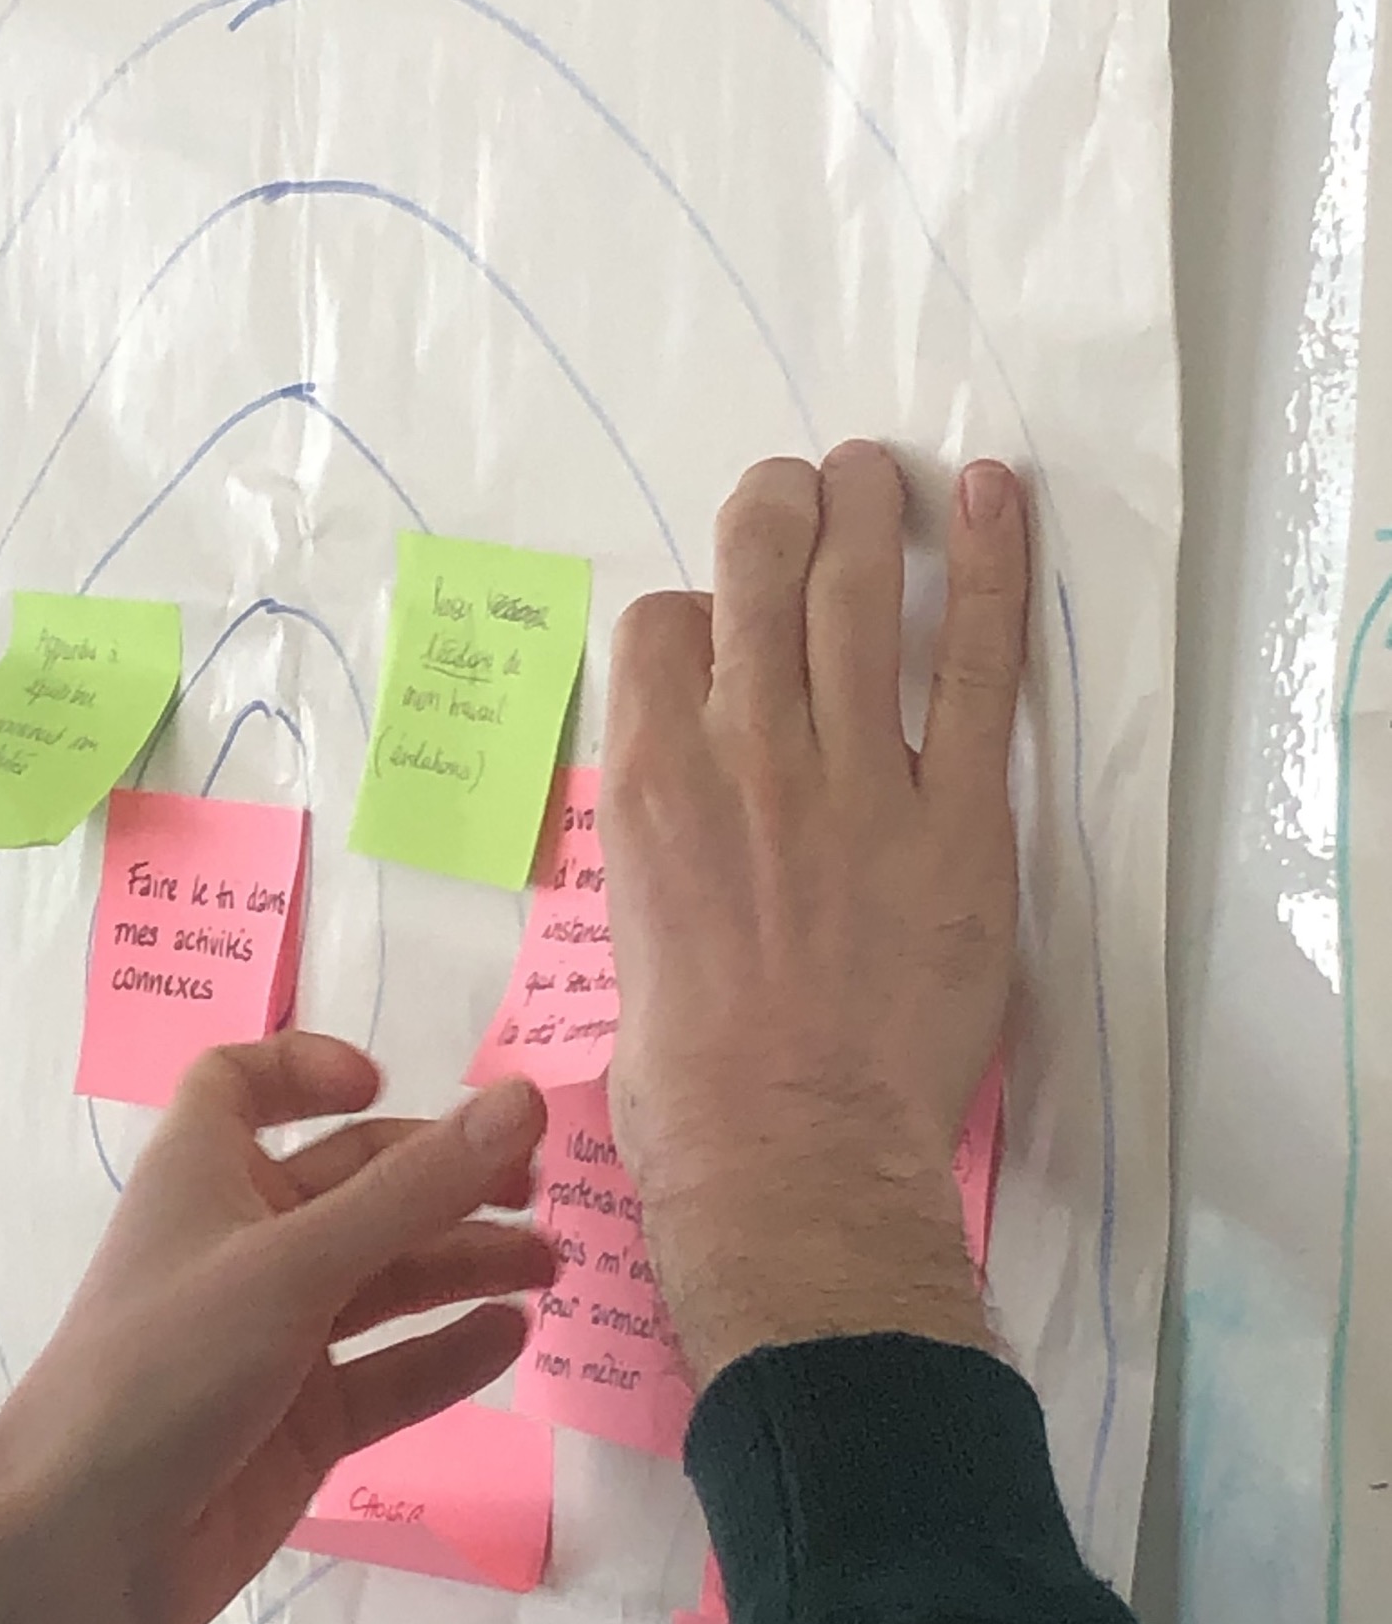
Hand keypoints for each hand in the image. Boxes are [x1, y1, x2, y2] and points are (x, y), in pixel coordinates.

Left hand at [0, 1035, 553, 1623]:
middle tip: (536, 1189)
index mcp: (205, 1177)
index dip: (305, 1070)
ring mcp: (276, 1338)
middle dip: (440, 1179)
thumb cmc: (167, 1368)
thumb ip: (414, 1190)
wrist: (83, 1548)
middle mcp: (244, 1245)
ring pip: (385, 1280)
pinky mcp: (306, 1422)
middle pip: (353, 1184)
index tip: (385, 1084)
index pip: (242, 1086)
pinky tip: (510, 1337)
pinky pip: (392, 1372)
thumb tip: (522, 1102)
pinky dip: (448, 1351)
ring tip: (548, 1267)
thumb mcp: (294, 1264)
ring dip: (463, 1264)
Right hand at [602, 443, 1029, 1384]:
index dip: (690, 613)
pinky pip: (979, 665)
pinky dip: (989, 570)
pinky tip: (991, 498)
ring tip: (878, 470)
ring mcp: (857, 775)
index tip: (718, 638)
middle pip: (756, 568)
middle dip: (775, 506)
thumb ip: (664, 848)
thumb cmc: (687, 1083)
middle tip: (802, 489)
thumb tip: (691, 819)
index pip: (660, 626)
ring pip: (860, 590)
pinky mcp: (958, 817)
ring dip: (869, 507)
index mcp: (651, 783)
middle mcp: (747, 750)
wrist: (790, 1152)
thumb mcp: (632, 939)